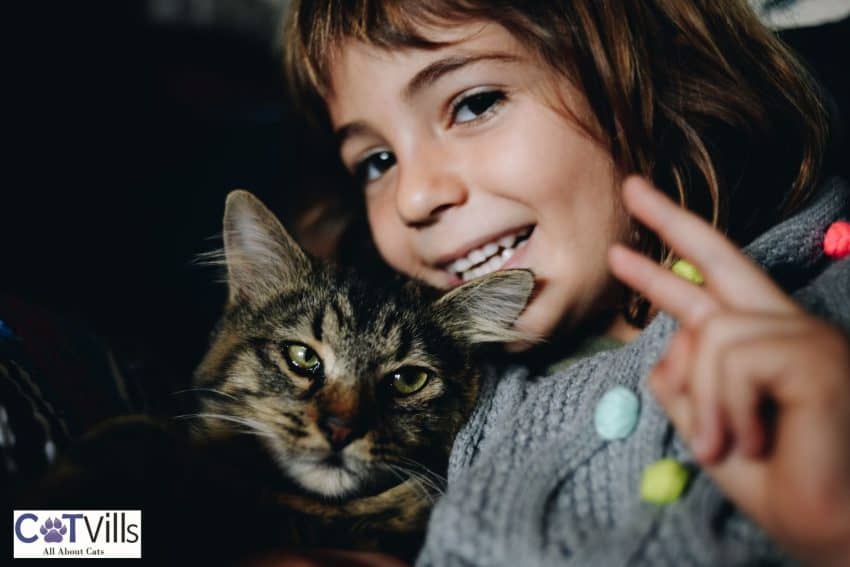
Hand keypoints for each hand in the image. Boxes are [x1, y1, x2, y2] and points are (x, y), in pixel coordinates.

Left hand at [608, 176, 849, 565]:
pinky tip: (754, 439)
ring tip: (730, 444)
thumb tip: (667, 336)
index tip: (633, 221)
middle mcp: (787, 326)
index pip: (711, 281)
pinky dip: (728, 408)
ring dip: (707, 402)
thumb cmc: (771, 480)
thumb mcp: (705, 422)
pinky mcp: (817, 354)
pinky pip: (734, 358)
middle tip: (630, 186)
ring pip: (711, 333)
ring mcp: (806, 335)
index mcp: (761, 340)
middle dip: (671, 221)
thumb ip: (683, 377)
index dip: (673, 246)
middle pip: (720, 258)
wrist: (825, 527)